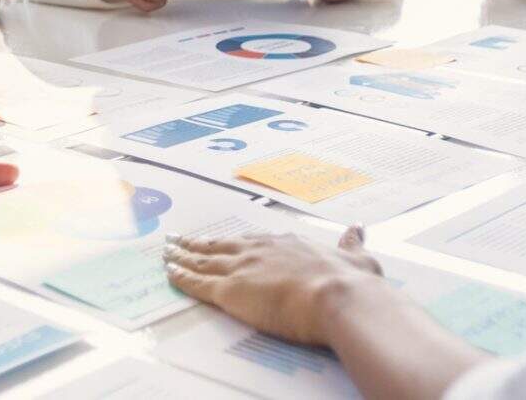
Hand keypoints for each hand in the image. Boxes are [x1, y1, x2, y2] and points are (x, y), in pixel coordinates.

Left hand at [165, 227, 388, 345]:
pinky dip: (181, 277)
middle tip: (178, 239)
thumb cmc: (351, 282)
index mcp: (288, 245)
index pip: (252, 242)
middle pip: (221, 246)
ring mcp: (243, 269)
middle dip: (198, 244)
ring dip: (182, 256)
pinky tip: (170, 273)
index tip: (221, 239)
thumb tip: (358, 230)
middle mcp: (261, 252)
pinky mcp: (230, 291)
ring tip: (167, 252)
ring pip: (203, 261)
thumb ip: (352, 245)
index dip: (233, 242)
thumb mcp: (356, 258)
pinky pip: (197, 284)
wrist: (338, 296)